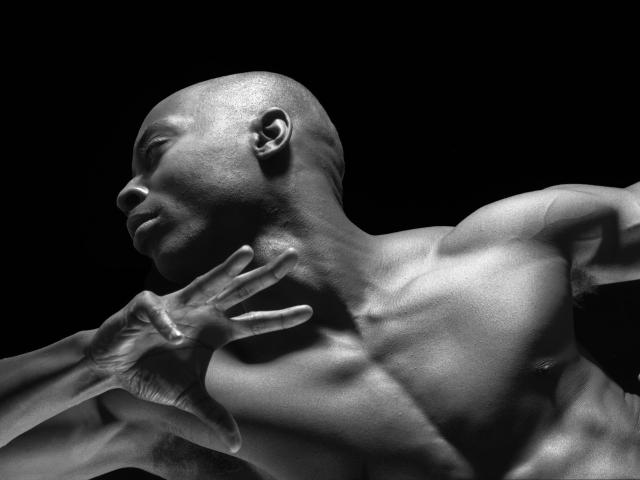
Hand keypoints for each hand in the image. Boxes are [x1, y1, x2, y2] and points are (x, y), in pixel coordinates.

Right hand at [86, 245, 311, 451]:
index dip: (281, 318)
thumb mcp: (188, 396)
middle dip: (266, 274)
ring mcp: (177, 306)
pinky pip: (158, 308)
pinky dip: (165, 320)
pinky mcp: (144, 306)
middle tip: (294, 255)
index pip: (256, 322)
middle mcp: (203, 311)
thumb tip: (237, 444)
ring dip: (225, 268)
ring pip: (206, 281)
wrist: (112, 366)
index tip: (309, 312)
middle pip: (241, 289)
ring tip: (246, 253)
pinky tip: (171, 335)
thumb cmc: (154, 372)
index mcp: (217, 329)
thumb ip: (213, 414)